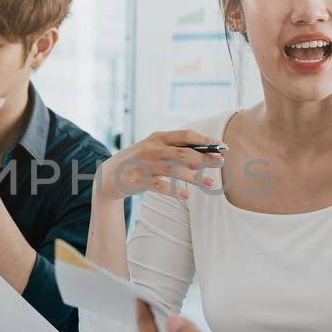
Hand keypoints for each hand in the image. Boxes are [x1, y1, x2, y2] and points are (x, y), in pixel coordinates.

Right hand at [95, 130, 224, 203]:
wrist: (109, 175)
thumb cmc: (139, 161)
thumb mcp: (155, 150)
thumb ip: (175, 152)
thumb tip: (201, 161)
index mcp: (158, 137)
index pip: (185, 135)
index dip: (204, 140)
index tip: (221, 146)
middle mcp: (152, 148)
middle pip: (184, 153)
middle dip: (204, 158)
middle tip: (221, 163)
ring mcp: (145, 165)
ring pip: (175, 170)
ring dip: (195, 178)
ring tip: (210, 184)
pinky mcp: (138, 180)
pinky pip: (161, 186)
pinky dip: (175, 191)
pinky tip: (186, 195)